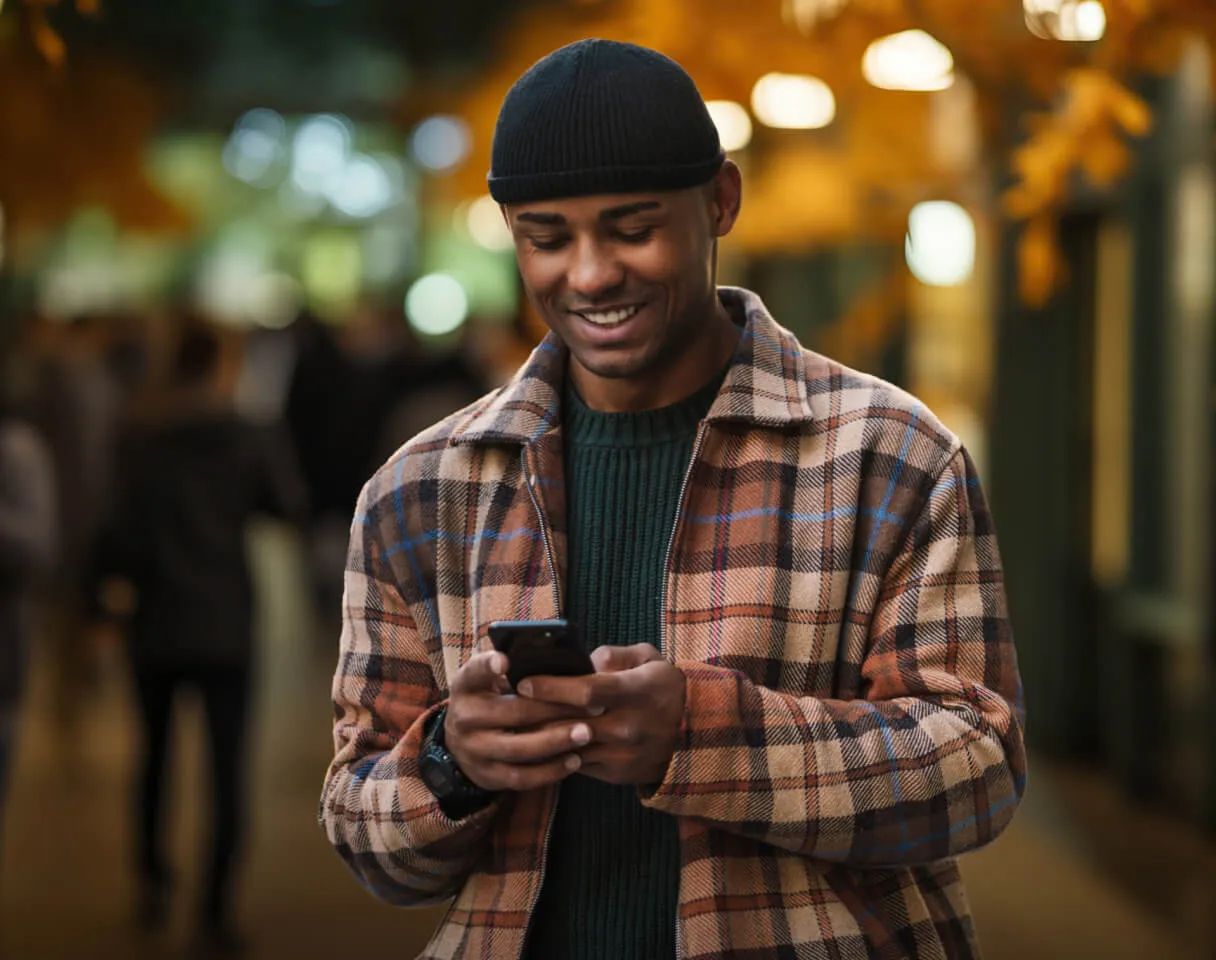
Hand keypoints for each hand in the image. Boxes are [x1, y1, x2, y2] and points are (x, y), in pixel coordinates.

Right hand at [443, 650, 600, 792]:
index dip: (488, 666)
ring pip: (518, 748)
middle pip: (512, 712)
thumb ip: (516, 671)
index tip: (506, 660)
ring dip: (555, 741)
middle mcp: (464, 718)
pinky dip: (550, 771)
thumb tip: (564, 664)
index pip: (474, 672)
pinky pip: (521, 778)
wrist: (462, 744)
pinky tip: (575, 760)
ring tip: (586, 733)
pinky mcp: (487, 776)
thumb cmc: (491, 701)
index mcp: (467, 686)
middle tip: (590, 705)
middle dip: (553, 709)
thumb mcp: (491, 682)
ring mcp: (473, 750)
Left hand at [517, 644, 685, 785]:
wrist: (693, 734)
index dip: (552, 687)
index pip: (587, 691)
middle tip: (507, 701)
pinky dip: (556, 752)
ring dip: (540, 735)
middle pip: (570, 722)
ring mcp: (622, 754)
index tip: (523, 681)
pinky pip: (577, 764)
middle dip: (534, 712)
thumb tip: (584, 660)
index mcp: (638, 692)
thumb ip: (615, 655)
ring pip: (569, 747)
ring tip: (514, 721)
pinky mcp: (615, 773)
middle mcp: (629, 726)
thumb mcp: (649, 659)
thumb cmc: (664, 688)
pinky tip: (538, 739)